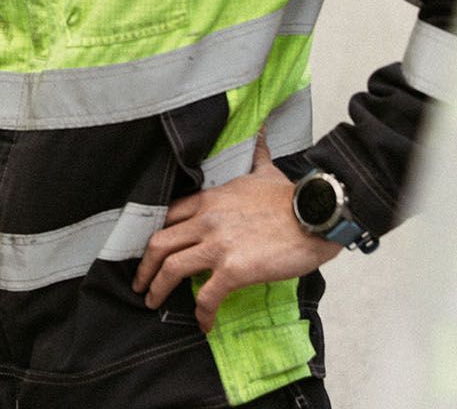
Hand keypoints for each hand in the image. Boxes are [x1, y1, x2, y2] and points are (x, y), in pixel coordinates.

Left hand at [131, 138, 342, 332]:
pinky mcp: (233, 269)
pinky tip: (204, 324)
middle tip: (139, 283)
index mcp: (209, 200)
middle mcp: (206, 220)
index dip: (152, 235)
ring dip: (157, 289)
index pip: (167, 216)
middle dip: (143, 266)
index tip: (148, 251)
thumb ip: (256, 154)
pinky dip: (201, 313)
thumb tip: (260, 132)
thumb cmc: (292, 197)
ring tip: (154, 302)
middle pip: (158, 243)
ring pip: (171, 268)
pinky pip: (207, 296)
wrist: (316, 215)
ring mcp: (217, 245)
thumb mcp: (265, 171)